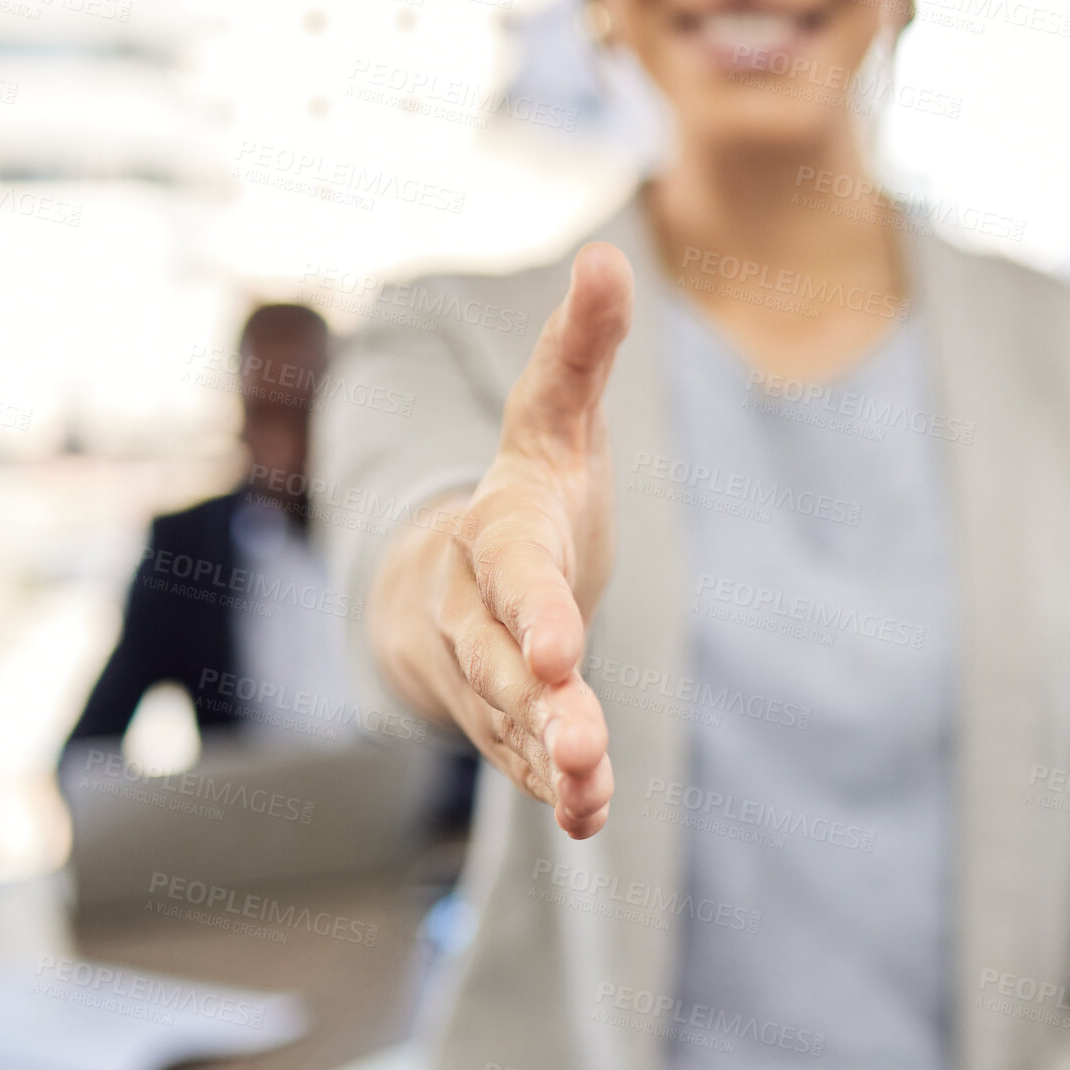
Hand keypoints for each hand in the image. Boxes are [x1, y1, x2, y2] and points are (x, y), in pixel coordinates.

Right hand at [370, 243, 631, 839]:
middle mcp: (479, 609)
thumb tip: (608, 255)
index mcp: (497, 532)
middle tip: (581, 743)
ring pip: (509, 719)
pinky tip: (590, 815)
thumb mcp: (554, 415)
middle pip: (503, 661)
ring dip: (549, 756)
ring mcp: (485, 670)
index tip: (568, 649)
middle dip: (539, 703)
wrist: (461, 565)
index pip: (512, 572)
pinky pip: (519, 756)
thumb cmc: (525, 484)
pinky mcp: (504, 715)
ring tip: (589, 791)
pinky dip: (554, 787)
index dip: (535, 609)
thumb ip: (581, 350)